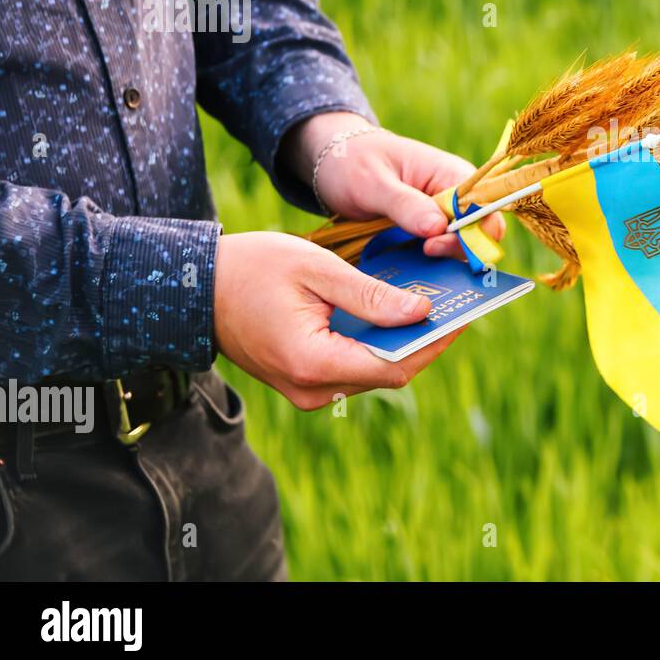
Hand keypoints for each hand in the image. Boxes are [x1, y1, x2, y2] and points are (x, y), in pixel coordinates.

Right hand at [213, 231, 462, 409]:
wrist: (195, 289)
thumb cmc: (252, 269)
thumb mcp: (317, 270)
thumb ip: (370, 296)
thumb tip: (421, 314)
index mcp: (313, 361)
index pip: (395, 366)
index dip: (435, 343)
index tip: (465, 314)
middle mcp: (311, 388)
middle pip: (390, 373)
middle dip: (424, 340)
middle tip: (456, 304)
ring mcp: (305, 391)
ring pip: (374, 372)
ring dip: (402, 341)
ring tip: (433, 304)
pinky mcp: (303, 382)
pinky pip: (353, 366)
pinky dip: (377, 343)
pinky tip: (395, 313)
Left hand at [283, 111, 505, 259]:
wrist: (334, 164)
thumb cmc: (354, 162)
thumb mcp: (372, 181)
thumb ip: (405, 204)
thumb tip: (438, 227)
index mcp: (452, 175)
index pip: (484, 209)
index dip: (469, 232)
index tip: (432, 245)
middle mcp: (457, 198)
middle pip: (481, 234)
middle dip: (459, 252)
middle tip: (423, 255)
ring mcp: (444, 217)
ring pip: (462, 249)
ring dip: (443, 261)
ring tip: (413, 265)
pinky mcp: (428, 233)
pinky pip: (440, 254)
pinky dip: (430, 264)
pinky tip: (409, 270)